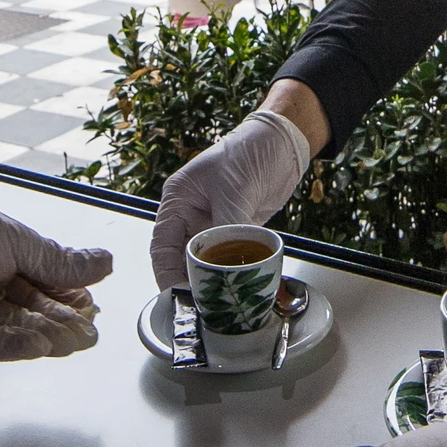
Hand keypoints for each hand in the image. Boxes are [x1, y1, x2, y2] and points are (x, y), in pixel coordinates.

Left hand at [0, 200, 112, 359]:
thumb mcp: (14, 241)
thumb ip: (58, 260)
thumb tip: (104, 262)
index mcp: (1, 252)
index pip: (44, 276)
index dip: (69, 290)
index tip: (92, 301)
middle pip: (34, 306)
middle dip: (64, 318)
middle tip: (90, 330)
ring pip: (18, 327)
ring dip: (47, 333)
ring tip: (76, 340)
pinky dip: (18, 345)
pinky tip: (42, 344)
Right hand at [151, 111, 310, 289]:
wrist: (284, 142)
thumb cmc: (251, 149)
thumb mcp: (234, 188)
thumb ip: (227, 225)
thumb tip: (221, 262)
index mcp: (178, 199)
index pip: (162, 244)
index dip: (166, 272)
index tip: (176, 294)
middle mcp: (192, 214)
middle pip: (182, 257)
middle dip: (189, 281)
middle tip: (199, 304)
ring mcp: (214, 223)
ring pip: (206, 260)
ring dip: (212, 279)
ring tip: (218, 301)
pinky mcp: (237, 229)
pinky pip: (230, 256)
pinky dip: (232, 271)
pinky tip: (237, 286)